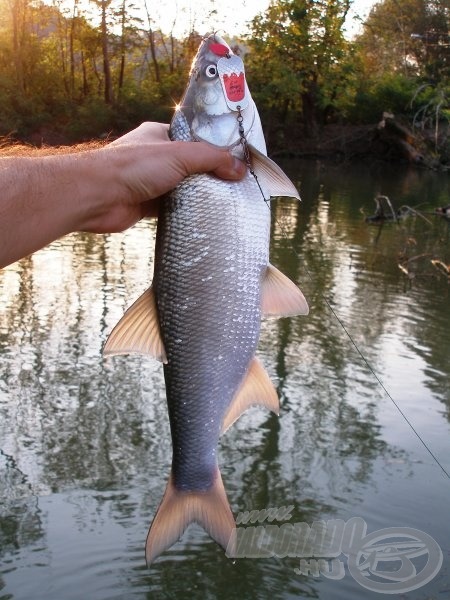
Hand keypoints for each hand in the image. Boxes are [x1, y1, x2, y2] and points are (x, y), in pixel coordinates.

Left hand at [81, 122, 246, 232]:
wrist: (97, 196)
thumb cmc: (132, 167)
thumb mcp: (179, 155)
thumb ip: (212, 159)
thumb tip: (240, 168)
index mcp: (160, 136)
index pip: (195, 140)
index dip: (216, 150)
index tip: (237, 162)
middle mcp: (156, 157)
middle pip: (192, 166)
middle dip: (211, 176)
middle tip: (236, 187)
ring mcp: (151, 182)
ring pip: (184, 189)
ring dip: (199, 197)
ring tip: (226, 203)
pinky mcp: (147, 205)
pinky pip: (174, 209)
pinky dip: (187, 213)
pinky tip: (205, 218)